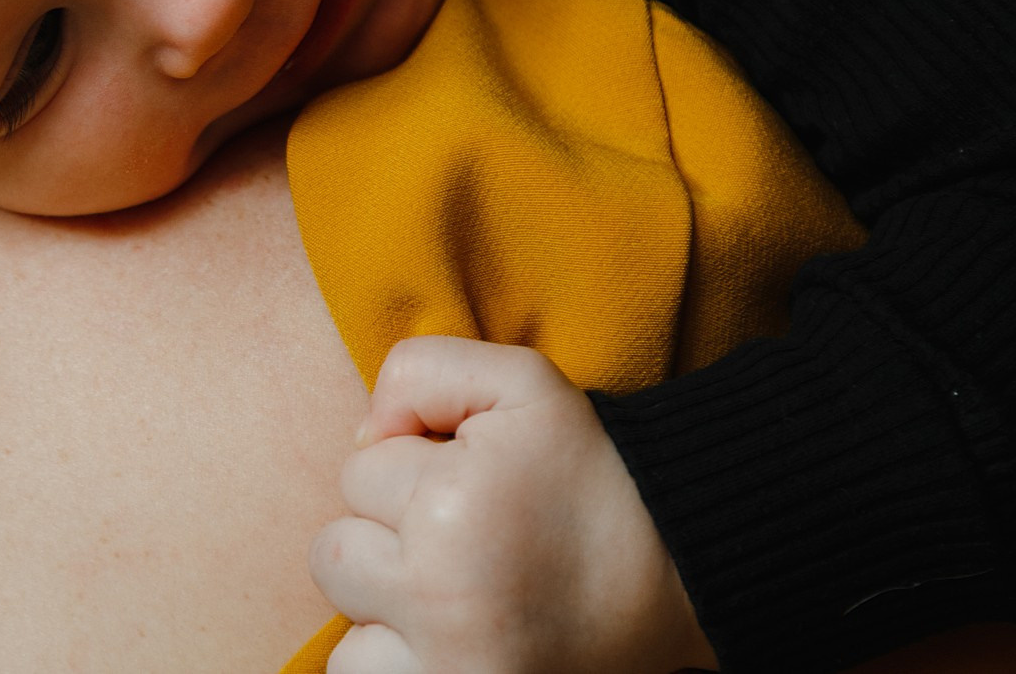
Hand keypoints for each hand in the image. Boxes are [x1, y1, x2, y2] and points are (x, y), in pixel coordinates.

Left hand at [309, 336, 718, 673]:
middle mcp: (440, 596)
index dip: (414, 470)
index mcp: (451, 507)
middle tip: (469, 544)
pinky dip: (399, 667)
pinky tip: (451, 644)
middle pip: (334, 554)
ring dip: (387, 617)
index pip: (358, 472)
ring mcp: (448, 670)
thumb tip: (362, 432)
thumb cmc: (592, 473)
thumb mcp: (522, 382)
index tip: (477, 487)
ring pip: (346, 636)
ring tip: (459, 600)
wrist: (681, 577)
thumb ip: (422, 371)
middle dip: (388, 541)